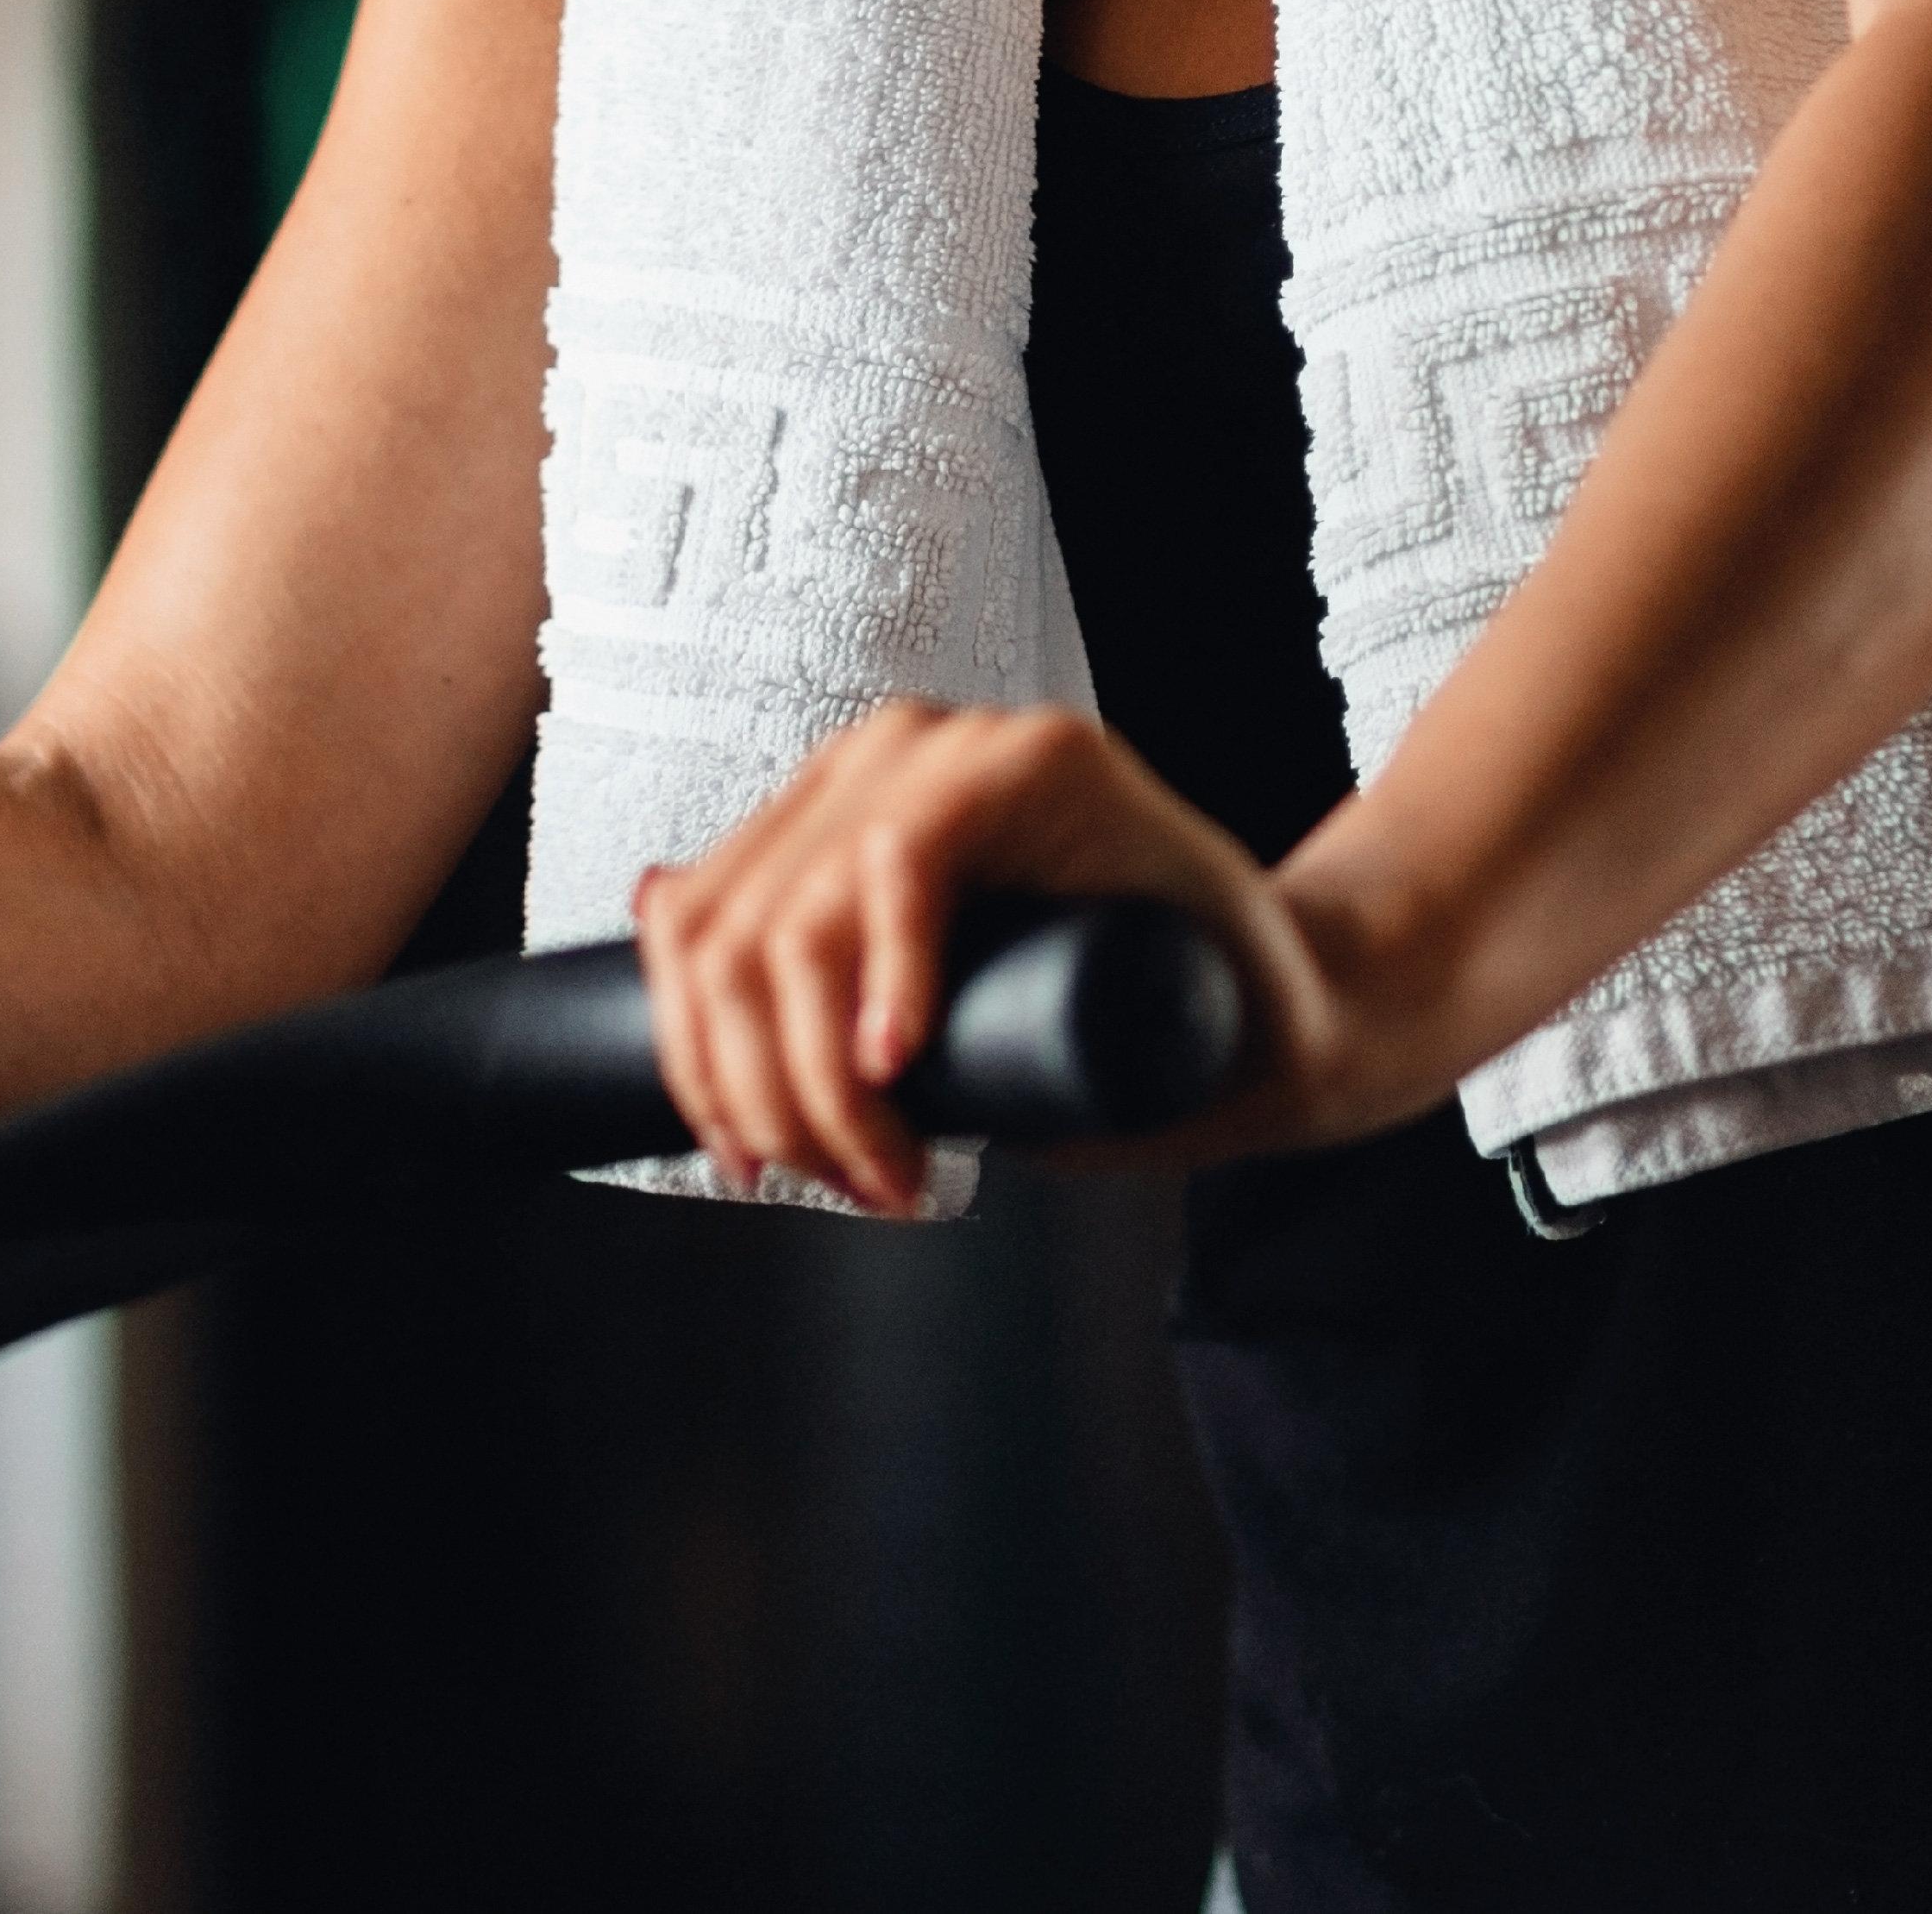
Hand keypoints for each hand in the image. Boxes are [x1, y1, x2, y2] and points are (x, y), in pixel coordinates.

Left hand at [628, 701, 1388, 1213]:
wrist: (1279, 1013)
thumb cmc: (1107, 1015)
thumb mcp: (921, 1002)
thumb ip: (809, 954)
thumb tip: (652, 902)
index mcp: (838, 803)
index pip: (695, 926)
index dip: (695, 1062)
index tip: (747, 1166)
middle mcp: (882, 753)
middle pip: (733, 936)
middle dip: (765, 1096)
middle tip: (847, 1187)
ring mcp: (961, 744)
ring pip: (799, 920)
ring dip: (819, 1080)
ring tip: (891, 1170)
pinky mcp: (1042, 757)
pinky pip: (903, 860)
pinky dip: (887, 974)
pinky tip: (900, 1059)